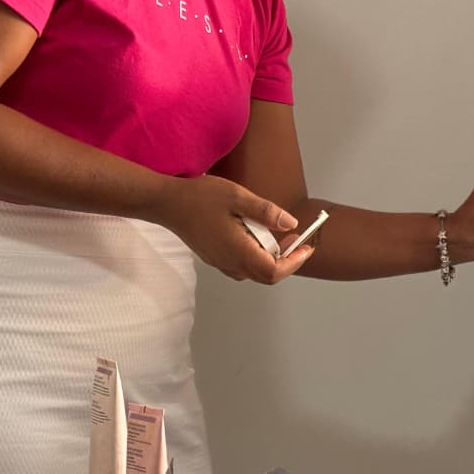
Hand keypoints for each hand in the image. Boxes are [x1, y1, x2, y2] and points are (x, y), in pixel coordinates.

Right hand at [160, 174, 314, 283]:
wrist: (167, 203)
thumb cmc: (200, 197)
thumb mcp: (238, 197)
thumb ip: (266, 212)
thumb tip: (291, 224)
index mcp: (238, 251)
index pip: (274, 271)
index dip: (294, 262)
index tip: (306, 246)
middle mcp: (230, 263)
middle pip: (266, 275)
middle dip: (287, 261)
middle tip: (297, 241)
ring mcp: (220, 262)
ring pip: (254, 272)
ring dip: (272, 259)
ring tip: (281, 237)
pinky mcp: (214, 257)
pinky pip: (242, 266)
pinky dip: (257, 256)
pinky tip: (257, 236)